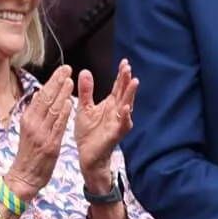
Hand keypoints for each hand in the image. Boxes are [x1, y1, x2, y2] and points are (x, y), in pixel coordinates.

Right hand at [6, 66, 72, 202]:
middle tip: (67, 68)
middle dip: (57, 82)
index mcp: (28, 119)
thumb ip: (38, 115)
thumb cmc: (31, 153)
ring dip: (62, 94)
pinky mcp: (50, 144)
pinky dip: (63, 113)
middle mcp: (33, 124)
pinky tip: (69, 103)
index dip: (52, 82)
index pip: (40, 96)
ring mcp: (41, 134)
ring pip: (52, 109)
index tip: (62, 70)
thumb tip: (44, 97)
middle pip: (45, 99)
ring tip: (70, 80)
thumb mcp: (31, 130)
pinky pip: (57, 126)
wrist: (25, 176)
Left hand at [75, 60, 137, 178]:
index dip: (121, 75)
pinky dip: (125, 116)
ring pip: (127, 105)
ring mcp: (118, 122)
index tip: (124, 62)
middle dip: (127, 80)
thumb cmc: (88, 133)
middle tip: (128, 67)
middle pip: (124, 93)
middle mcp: (117, 111)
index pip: (118, 87)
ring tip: (134, 82)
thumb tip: (85, 71)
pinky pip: (122, 124)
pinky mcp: (115, 134)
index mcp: (111, 104)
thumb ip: (86, 91)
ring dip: (130, 94)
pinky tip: (126, 108)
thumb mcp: (84, 108)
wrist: (87, 156)